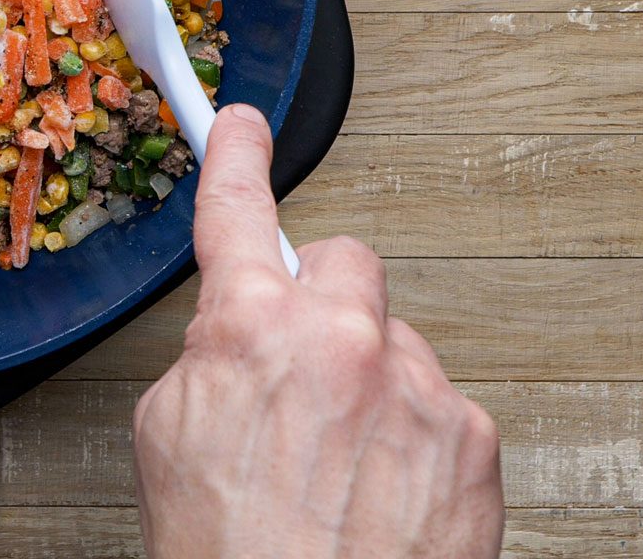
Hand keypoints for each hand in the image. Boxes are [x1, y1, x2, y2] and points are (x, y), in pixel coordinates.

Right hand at [133, 105, 502, 558]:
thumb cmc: (231, 554)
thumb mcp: (167, 438)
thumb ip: (208, 360)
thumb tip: (236, 341)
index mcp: (252, 332)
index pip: (240, 212)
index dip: (237, 158)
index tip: (243, 126)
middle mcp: (344, 345)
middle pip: (345, 264)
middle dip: (322, 301)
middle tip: (304, 365)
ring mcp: (418, 391)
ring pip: (396, 343)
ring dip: (372, 382)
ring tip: (342, 465)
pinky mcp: (475, 442)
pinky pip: (443, 407)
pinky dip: (416, 439)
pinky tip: (382, 493)